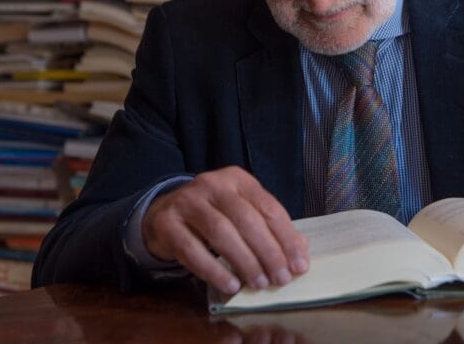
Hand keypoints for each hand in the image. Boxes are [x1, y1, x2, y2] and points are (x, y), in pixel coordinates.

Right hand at [141, 166, 308, 294]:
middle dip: (268, 252)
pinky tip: (231, 285)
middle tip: (280, 278)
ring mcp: (187, 201)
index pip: (268, 207)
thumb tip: (299, 251)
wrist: (163, 213)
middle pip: (246, 220)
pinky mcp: (168, 223)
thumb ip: (268, 227)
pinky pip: (193, 250)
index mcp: (237, 178)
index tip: (299, 265)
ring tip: (259, 283)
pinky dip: (214, 270)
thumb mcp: (242, 212)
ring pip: (221, 233)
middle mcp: (212, 184)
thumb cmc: (212, 214)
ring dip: (244, 262)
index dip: (286, 238)